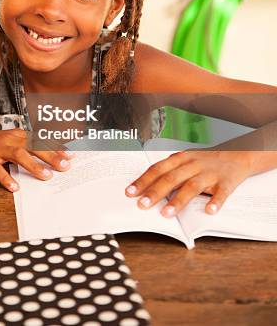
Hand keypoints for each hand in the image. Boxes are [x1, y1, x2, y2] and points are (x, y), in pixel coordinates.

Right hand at [0, 128, 73, 192]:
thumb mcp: (8, 144)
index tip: (72, 155)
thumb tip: (46, 163)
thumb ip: (25, 150)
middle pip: (35, 146)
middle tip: (66, 167)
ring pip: (19, 155)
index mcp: (18, 134)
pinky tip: (15, 188)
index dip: (57, 147)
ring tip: (47, 177)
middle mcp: (10, 138)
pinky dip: (7, 179)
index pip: (41, 140)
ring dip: (35, 166)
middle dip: (52, 156)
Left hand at [125, 150, 251, 216]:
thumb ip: (171, 173)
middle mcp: (193, 165)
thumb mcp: (186, 161)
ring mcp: (209, 174)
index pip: (158, 169)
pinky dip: (215, 202)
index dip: (143, 180)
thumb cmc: (206, 161)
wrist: (238, 155)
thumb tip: (148, 191)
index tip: (129, 192)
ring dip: (178, 200)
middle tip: (142, 205)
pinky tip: (209, 211)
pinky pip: (221, 193)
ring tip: (166, 213)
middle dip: (155, 192)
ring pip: (192, 187)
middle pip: (171, 178)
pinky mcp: (226, 183)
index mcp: (181, 159)